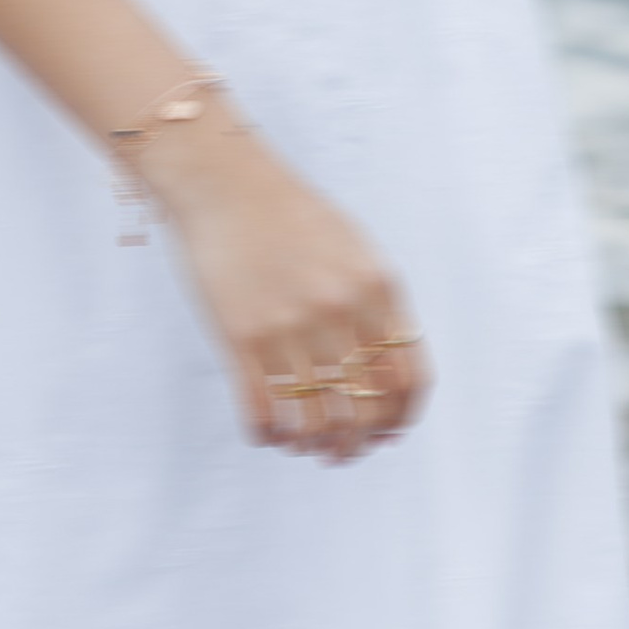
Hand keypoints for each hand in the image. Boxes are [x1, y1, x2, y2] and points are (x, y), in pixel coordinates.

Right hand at [146, 123, 430, 465]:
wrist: (221, 178)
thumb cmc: (289, 212)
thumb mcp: (354, 246)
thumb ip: (378, 304)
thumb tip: (389, 377)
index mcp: (374, 287)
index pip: (407, 379)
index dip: (401, 417)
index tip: (388, 432)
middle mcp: (337, 309)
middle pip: (365, 410)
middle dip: (358, 443)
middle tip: (344, 450)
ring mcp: (287, 324)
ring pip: (315, 422)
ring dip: (315, 446)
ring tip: (307, 446)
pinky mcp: (239, 335)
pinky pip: (261, 411)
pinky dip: (268, 435)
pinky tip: (268, 433)